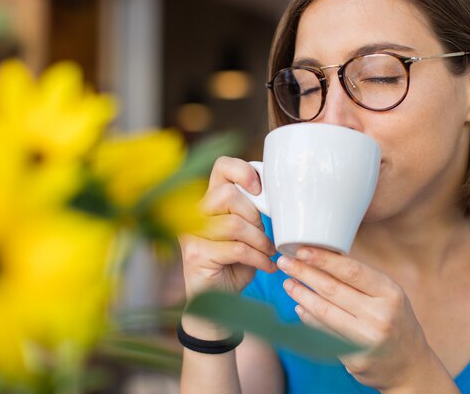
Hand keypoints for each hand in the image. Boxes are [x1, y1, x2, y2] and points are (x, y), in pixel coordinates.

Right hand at [179, 156, 276, 300]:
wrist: (217, 303)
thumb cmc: (235, 265)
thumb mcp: (247, 234)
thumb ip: (252, 214)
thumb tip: (278, 201)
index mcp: (210, 201)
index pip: (222, 167)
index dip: (243, 171)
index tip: (260, 189)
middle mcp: (195, 213)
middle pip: (228, 194)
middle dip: (255, 215)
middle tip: (264, 235)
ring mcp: (192, 233)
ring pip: (234, 224)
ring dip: (260, 241)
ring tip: (268, 253)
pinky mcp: (196, 254)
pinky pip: (236, 249)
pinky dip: (258, 258)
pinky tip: (266, 266)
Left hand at [277, 247, 456, 392]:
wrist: (409, 366)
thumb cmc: (394, 321)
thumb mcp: (388, 296)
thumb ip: (361, 280)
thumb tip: (321, 257)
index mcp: (390, 293)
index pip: (351, 270)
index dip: (323, 259)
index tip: (302, 250)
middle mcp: (380, 315)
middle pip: (332, 289)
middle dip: (304, 273)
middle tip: (284, 263)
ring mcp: (367, 339)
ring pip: (324, 312)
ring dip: (301, 295)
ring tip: (288, 283)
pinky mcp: (355, 359)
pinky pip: (325, 333)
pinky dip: (309, 319)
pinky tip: (299, 307)